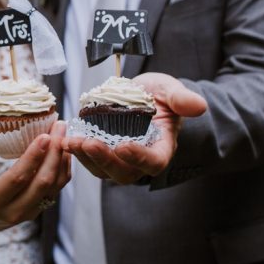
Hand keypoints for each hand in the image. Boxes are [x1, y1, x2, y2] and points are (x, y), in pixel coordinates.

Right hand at [0, 120, 70, 237]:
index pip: (17, 178)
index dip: (33, 157)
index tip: (44, 135)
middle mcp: (12, 211)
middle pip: (42, 183)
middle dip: (54, 152)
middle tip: (59, 126)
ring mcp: (28, 213)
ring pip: (54, 187)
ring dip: (61, 159)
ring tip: (63, 133)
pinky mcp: (37, 210)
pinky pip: (56, 189)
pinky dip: (62, 168)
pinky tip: (62, 149)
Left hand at [63, 72, 205, 184]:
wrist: (141, 94)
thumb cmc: (159, 94)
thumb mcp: (170, 90)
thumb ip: (181, 99)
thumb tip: (199, 105)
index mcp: (161, 148)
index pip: (154, 162)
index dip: (139, 158)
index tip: (123, 146)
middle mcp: (140, 159)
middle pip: (124, 172)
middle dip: (105, 161)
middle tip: (88, 144)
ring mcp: (120, 159)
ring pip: (103, 170)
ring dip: (86, 158)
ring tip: (71, 143)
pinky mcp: (103, 152)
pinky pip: (89, 159)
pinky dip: (76, 152)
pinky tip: (64, 140)